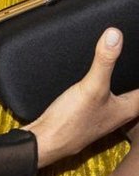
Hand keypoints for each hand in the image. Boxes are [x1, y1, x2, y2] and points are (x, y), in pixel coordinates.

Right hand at [25, 28, 138, 166]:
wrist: (46, 141)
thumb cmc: (72, 122)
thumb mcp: (91, 87)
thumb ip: (104, 61)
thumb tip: (115, 34)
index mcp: (130, 108)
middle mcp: (120, 113)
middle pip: (134, 93)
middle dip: (133, 76)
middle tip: (132, 58)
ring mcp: (104, 116)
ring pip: (120, 96)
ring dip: (121, 83)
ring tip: (120, 65)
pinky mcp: (88, 116)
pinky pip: (103, 98)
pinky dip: (104, 88)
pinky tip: (95, 80)